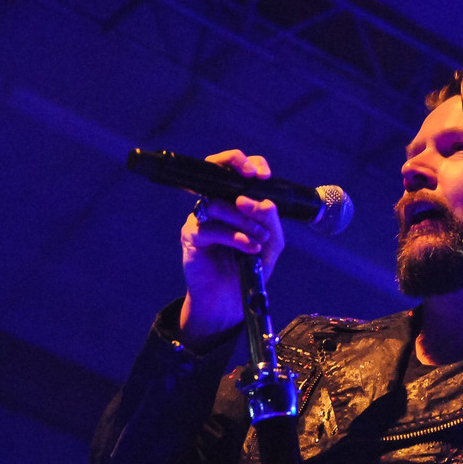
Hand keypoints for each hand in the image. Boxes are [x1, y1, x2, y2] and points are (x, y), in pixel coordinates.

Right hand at [178, 149, 284, 344]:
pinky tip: (249, 249)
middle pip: (217, 171)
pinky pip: (211, 228)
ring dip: (245, 220)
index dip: (249, 163)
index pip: (237, 170)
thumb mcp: (272, 242)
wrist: (233, 300)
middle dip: (236, 165)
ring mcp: (201, 218)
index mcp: (236, 200)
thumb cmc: (250, 267)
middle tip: (254, 180)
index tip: (263, 175)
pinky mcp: (191, 236)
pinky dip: (234, 237)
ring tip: (259, 239)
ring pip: (219, 204)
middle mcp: (217, 204)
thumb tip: (258, 200)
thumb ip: (271, 220)